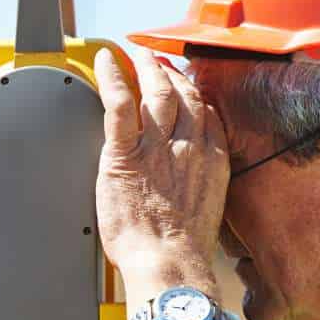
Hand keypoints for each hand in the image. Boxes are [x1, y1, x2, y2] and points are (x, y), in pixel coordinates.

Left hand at [93, 48, 227, 293]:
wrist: (168, 263)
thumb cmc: (182, 253)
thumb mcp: (207, 212)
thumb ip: (201, 187)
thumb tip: (191, 186)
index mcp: (212, 161)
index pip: (206, 113)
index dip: (193, 94)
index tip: (184, 87)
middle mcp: (190, 147)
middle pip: (185, 95)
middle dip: (171, 73)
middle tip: (158, 63)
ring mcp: (159, 148)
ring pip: (157, 93)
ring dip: (147, 68)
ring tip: (137, 55)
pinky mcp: (126, 154)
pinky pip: (120, 104)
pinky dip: (113, 77)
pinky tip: (107, 61)